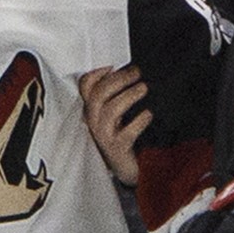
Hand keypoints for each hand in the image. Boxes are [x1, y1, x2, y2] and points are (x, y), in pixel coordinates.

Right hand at [79, 65, 151, 184]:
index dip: (96, 73)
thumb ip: (114, 93)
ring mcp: (104, 135)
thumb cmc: (120, 133)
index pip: (85, 86)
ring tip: (144, 88)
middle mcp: (93, 120)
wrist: (123, 166)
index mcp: (92, 108)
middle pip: (99, 94)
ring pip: (111, 110)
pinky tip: (148, 114)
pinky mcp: (117, 148)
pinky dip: (139, 121)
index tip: (112, 65)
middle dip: (119, 80)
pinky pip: (127, 133)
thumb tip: (130, 68)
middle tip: (137, 73)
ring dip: (129, 96)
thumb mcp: (113, 112)